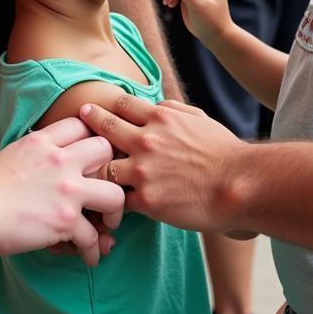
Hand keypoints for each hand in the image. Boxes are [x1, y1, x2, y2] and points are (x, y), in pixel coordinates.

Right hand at [0, 117, 124, 265]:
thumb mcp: (14, 152)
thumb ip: (38, 149)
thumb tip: (49, 152)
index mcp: (45, 141)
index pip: (82, 125)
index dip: (89, 139)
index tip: (92, 156)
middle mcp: (62, 160)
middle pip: (106, 150)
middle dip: (110, 168)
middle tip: (106, 186)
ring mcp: (67, 189)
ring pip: (114, 195)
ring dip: (114, 212)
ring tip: (108, 226)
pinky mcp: (65, 220)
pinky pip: (93, 237)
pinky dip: (94, 249)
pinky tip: (90, 256)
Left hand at [79, 94, 248, 231]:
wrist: (238, 184)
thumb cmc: (222, 150)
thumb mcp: (198, 117)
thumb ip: (172, 109)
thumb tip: (155, 105)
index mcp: (160, 118)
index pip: (120, 105)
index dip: (107, 109)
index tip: (94, 113)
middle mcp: (146, 140)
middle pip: (103, 130)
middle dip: (87, 128)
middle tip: (74, 131)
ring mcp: (143, 171)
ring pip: (101, 169)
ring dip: (95, 173)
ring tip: (84, 178)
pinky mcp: (146, 200)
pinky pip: (117, 201)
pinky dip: (111, 204)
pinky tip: (104, 207)